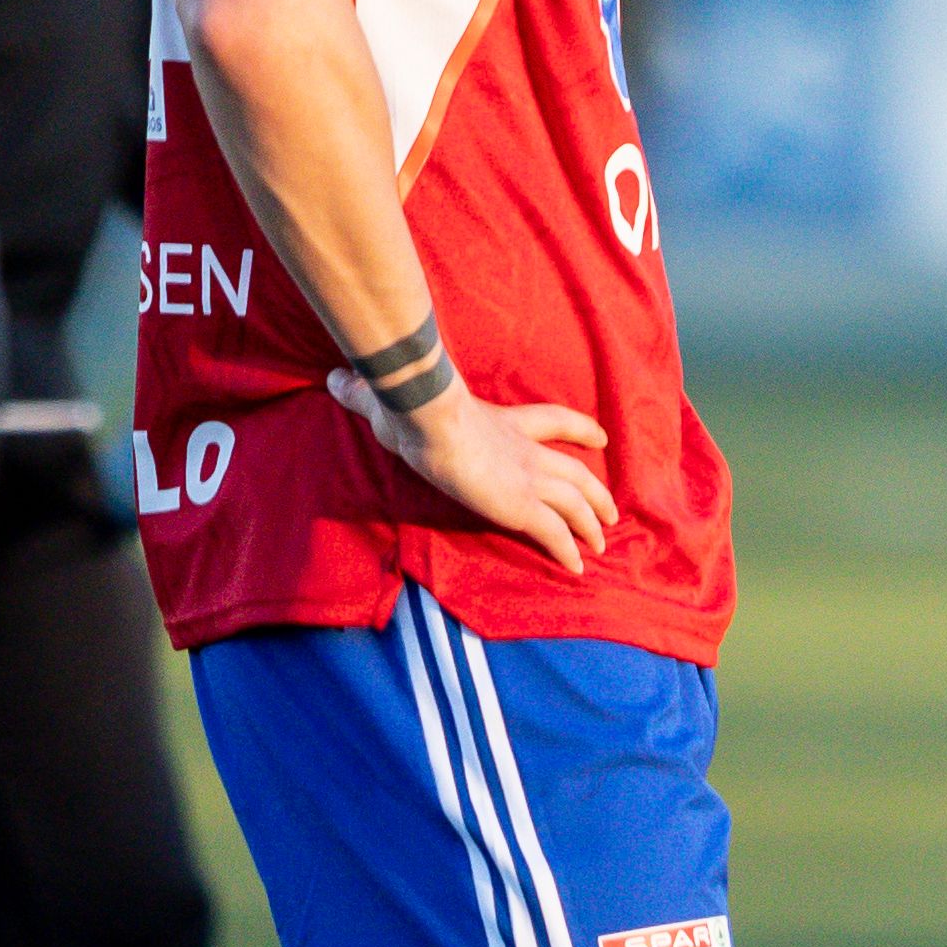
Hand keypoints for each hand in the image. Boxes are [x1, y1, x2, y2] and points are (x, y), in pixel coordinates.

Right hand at [333, 371, 617, 572]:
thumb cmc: (411, 403)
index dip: (580, 428)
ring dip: (591, 525)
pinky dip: (568, 550)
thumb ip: (367, 393)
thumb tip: (335, 379)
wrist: (427, 414)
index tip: (601, 438)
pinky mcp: (521, 505)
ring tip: (601, 544)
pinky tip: (576, 567)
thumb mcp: (392, 396)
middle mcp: (525, 451)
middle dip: (596, 492)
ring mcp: (527, 478)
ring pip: (576, 503)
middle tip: (610, 510)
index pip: (554, 420)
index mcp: (504, 421)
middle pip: (577, 471)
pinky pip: (555, 534)